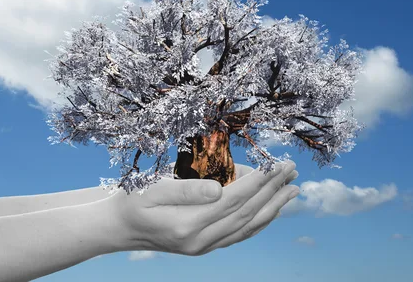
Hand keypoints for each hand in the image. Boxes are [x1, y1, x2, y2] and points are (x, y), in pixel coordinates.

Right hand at [109, 160, 298, 255]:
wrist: (120, 228)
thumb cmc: (132, 201)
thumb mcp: (152, 189)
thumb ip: (186, 190)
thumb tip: (221, 187)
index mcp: (187, 225)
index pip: (234, 200)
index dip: (258, 181)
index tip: (275, 164)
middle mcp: (200, 241)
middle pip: (246, 214)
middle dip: (272, 191)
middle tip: (292, 170)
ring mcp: (204, 247)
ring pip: (247, 227)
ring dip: (273, 207)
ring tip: (292, 190)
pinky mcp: (205, 247)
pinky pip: (240, 234)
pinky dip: (259, 221)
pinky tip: (271, 210)